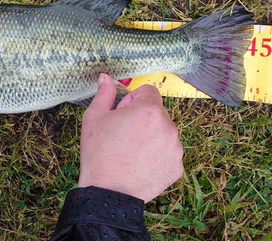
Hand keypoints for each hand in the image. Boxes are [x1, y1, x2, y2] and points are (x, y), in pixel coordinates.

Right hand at [78, 73, 183, 201]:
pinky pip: (168, 151)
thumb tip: (105, 78)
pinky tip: (140, 163)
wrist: (109, 193)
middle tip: (124, 134)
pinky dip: (157, 153)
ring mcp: (175, 148)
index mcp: (148, 110)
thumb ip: (104, 94)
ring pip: (164, 131)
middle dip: (142, 117)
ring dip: (151, 135)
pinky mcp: (177, 166)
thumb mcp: (94, 118)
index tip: (122, 113)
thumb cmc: (99, 154)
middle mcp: (168, 126)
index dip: (133, 99)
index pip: (148, 91)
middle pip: (157, 111)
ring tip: (131, 151)